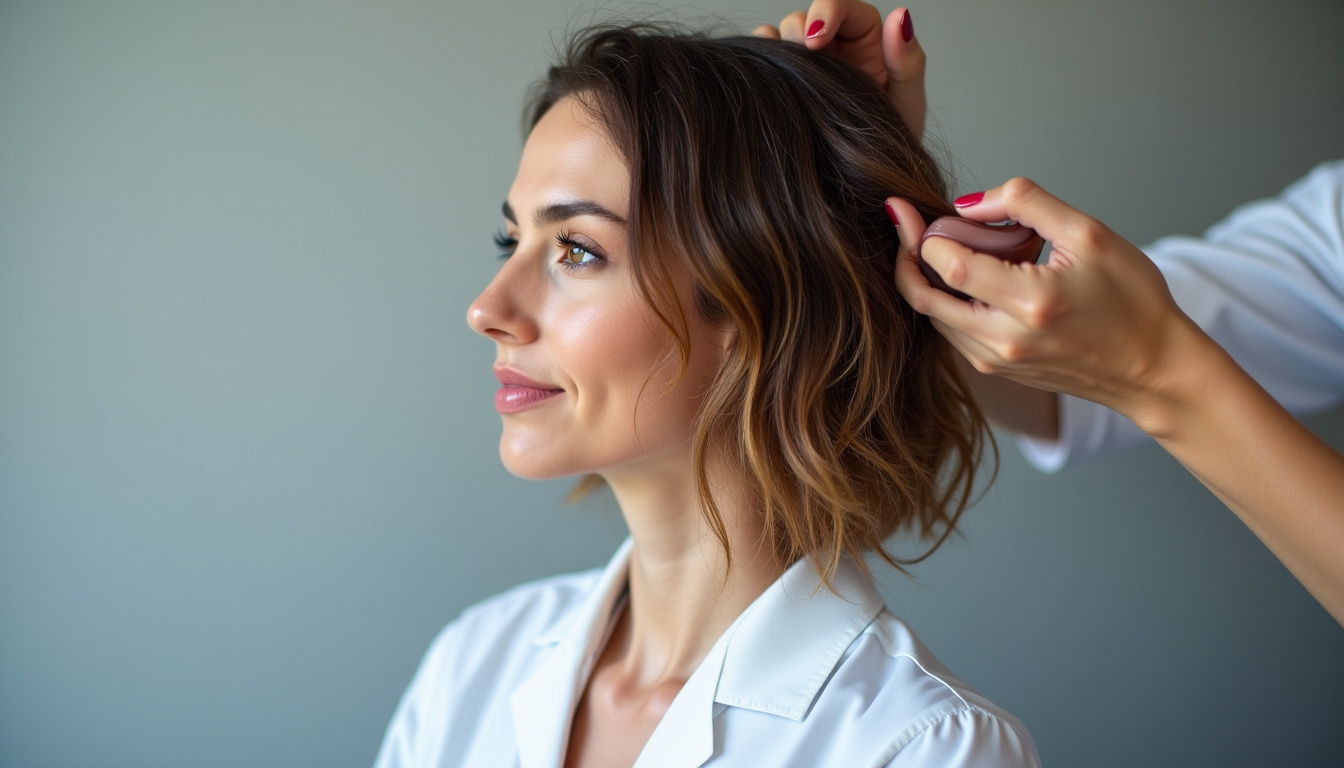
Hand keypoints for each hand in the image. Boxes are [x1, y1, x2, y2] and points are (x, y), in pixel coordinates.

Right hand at [754, 2, 925, 139]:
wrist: (864, 186)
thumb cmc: (892, 146)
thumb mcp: (906, 104)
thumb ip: (907, 60)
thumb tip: (899, 16)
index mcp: (866, 41)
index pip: (843, 8)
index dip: (826, 12)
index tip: (815, 38)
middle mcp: (833, 48)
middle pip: (805, 18)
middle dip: (799, 32)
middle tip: (803, 60)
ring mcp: (805, 68)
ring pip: (780, 36)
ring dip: (778, 49)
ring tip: (786, 80)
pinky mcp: (782, 84)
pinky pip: (762, 58)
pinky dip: (759, 60)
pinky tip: (765, 83)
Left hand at [886, 179, 1204, 432]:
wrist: (1153, 369)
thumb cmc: (1133, 301)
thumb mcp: (1090, 234)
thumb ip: (1027, 203)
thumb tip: (970, 202)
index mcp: (1031, 303)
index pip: (950, 266)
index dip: (925, 235)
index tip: (917, 210)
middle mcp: (1005, 341)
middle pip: (924, 297)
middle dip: (907, 256)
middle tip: (905, 223)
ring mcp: (996, 362)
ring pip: (934, 317)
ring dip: (926, 279)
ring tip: (942, 242)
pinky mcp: (996, 371)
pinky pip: (951, 332)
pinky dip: (946, 300)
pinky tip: (964, 274)